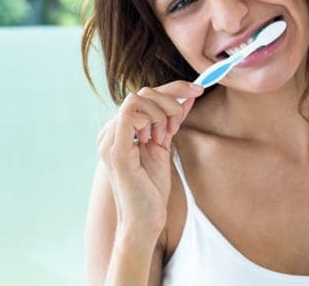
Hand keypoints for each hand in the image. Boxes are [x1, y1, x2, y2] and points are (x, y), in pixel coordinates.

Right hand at [96, 81, 202, 241]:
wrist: (145, 220)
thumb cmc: (151, 187)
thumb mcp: (164, 146)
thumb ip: (171, 121)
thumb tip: (188, 97)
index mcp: (120, 130)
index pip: (145, 94)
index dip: (174, 88)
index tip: (199, 90)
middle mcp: (110, 132)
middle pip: (143, 92)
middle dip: (170, 104)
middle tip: (175, 129)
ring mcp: (109, 141)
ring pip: (137, 99)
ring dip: (161, 114)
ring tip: (165, 137)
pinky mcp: (115, 152)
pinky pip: (128, 117)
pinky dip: (150, 121)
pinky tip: (155, 140)